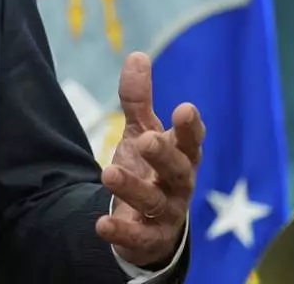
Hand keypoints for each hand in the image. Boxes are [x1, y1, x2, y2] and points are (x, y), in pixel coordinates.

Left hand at [96, 52, 204, 268]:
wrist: (152, 223)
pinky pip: (138, 237)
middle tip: (146, 140)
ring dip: (133, 189)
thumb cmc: (152, 168)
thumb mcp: (143, 131)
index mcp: (182, 155)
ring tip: (108, 173)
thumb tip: (136, 54)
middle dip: (164, 154)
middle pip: (178, 169)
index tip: (185, 109)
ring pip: (155, 202)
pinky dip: (122, 232)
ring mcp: (167, 213)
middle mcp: (179, 184)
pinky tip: (102, 224)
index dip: (191, 127)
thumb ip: (138, 99)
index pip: (192, 140)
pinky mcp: (149, 238)